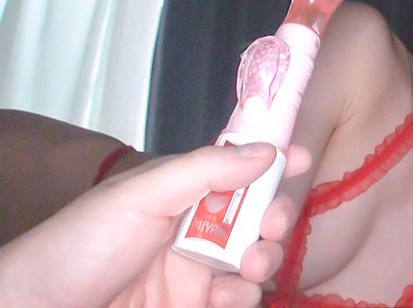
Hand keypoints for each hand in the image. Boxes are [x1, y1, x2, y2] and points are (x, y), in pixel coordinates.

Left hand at [0, 142, 309, 307]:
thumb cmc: (82, 242)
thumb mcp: (142, 194)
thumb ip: (205, 169)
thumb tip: (264, 149)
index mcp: (181, 191)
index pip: (235, 168)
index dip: (270, 161)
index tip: (301, 157)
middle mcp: (195, 228)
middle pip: (257, 216)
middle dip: (276, 216)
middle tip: (274, 223)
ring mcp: (197, 271)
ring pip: (255, 258)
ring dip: (265, 258)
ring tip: (250, 265)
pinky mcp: (196, 306)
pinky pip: (239, 298)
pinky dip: (243, 296)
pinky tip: (227, 295)